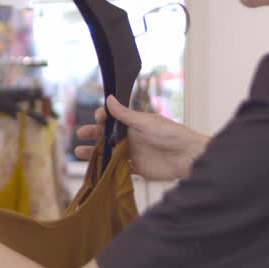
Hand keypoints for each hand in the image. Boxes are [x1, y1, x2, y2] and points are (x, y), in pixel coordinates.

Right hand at [75, 95, 209, 180]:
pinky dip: (108, 168)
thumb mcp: (145, 122)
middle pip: (108, 136)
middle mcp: (133, 137)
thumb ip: (125, 114)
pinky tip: (96, 168)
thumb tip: (108, 98)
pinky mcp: (138, 168)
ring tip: (80, 153)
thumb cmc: (171, 134)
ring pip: (110, 152)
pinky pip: (119, 168)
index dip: (103, 118)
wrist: (188, 156)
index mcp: (135, 124)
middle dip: (94, 135)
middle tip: (81, 135)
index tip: (96, 119)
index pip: (114, 119)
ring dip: (96, 152)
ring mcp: (135, 153)